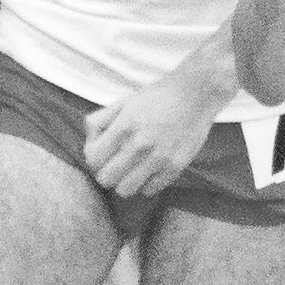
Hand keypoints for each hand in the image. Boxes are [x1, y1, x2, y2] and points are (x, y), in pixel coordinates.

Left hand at [83, 59, 220, 197]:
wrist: (195, 94)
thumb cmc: (157, 97)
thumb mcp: (124, 101)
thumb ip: (100, 120)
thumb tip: (89, 140)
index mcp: (124, 127)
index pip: (93, 159)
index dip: (94, 157)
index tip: (104, 151)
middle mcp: (140, 145)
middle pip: (106, 180)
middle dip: (107, 172)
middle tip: (117, 163)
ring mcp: (159, 158)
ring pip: (126, 190)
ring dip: (125, 182)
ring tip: (133, 170)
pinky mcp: (176, 166)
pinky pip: (150, 190)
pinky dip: (147, 183)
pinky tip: (150, 170)